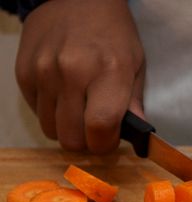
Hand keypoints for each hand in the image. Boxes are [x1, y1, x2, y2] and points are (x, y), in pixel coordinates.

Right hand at [16, 0, 144, 153]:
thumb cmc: (113, 35)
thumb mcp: (135, 65)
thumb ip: (133, 103)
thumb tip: (136, 136)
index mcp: (108, 72)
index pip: (100, 127)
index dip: (104, 144)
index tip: (109, 141)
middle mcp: (72, 72)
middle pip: (72, 136)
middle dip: (86, 141)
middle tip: (95, 128)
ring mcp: (43, 71)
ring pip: (50, 128)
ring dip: (66, 128)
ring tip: (79, 109)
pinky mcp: (24, 72)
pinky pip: (35, 111)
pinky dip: (50, 112)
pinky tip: (63, 95)